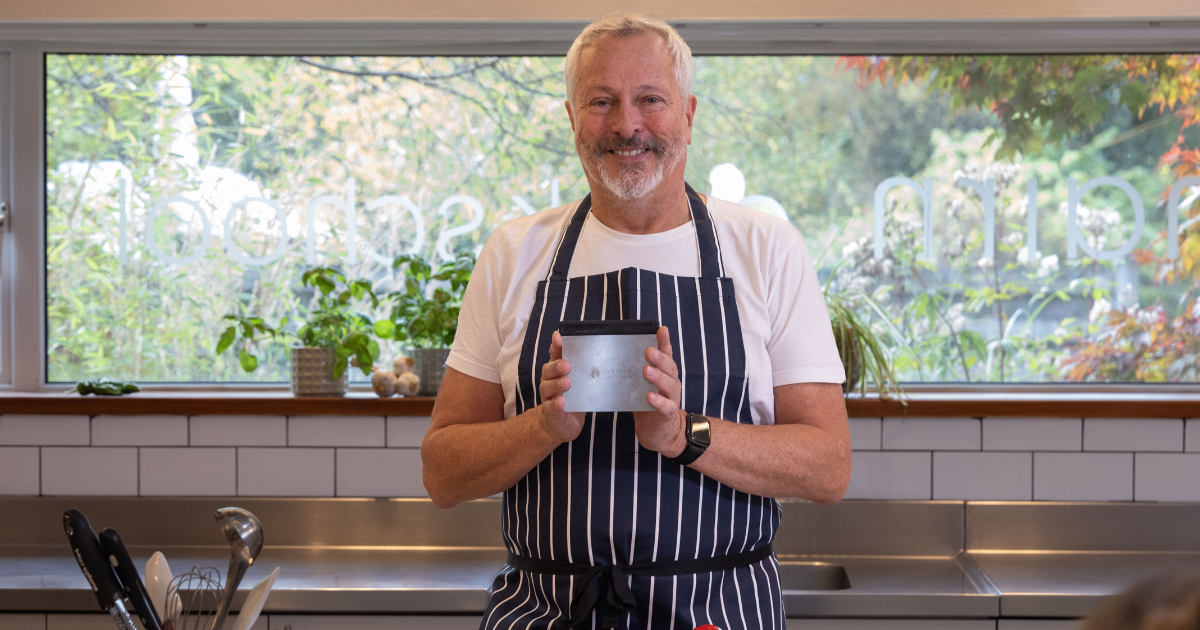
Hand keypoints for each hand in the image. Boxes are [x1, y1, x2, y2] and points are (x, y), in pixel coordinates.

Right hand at [538, 331, 585, 442]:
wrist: (564, 424)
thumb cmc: (574, 398)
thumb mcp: (580, 381)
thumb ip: (586, 368)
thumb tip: (603, 352)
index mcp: (557, 370)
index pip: (555, 354)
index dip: (556, 345)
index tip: (559, 336)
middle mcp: (550, 381)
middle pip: (548, 370)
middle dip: (557, 366)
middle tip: (567, 365)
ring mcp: (549, 397)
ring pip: (547, 387)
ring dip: (557, 384)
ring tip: (567, 382)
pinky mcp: (551, 412)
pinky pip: (550, 407)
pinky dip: (555, 404)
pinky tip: (561, 402)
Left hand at [634, 326, 687, 456]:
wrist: (660, 433)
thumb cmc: (648, 404)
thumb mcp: (641, 384)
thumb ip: (634, 371)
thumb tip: (614, 354)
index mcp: (665, 373)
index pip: (667, 354)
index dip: (665, 342)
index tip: (661, 330)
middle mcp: (671, 383)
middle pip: (669, 367)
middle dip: (659, 358)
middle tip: (649, 351)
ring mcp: (671, 398)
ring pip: (668, 385)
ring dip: (657, 377)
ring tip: (647, 370)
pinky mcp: (667, 414)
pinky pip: (665, 406)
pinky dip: (658, 401)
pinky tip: (649, 396)